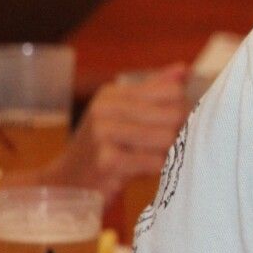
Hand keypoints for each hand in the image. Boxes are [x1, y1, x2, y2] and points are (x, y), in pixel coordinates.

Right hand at [36, 65, 191, 201]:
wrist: (66, 182)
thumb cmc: (102, 147)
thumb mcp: (122, 112)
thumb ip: (153, 90)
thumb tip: (184, 70)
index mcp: (112, 94)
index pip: (172, 91)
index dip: (185, 109)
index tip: (181, 124)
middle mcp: (106, 109)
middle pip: (174, 114)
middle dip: (182, 131)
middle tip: (176, 145)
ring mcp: (104, 135)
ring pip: (167, 138)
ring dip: (171, 152)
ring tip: (162, 158)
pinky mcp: (107, 162)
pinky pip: (155, 162)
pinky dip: (160, 169)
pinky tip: (149, 171)